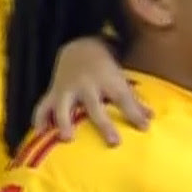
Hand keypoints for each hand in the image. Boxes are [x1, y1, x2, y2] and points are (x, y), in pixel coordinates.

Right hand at [31, 37, 149, 144]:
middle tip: (114, 143)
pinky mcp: (53, 92)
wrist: (79, 49)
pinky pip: (43, 106)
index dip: (134, 113)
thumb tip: (151, 118)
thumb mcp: (120, 80)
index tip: (144, 128)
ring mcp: (67, 89)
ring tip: (66, 138)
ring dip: (64, 121)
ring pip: (63, 106)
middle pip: (95, 106)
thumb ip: (134, 100)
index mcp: (107, 82)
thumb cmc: (104, 70)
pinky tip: (40, 133)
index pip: (123, 98)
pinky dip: (40, 119)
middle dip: (104, 124)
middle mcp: (86, 86)